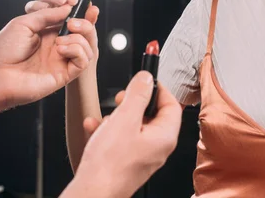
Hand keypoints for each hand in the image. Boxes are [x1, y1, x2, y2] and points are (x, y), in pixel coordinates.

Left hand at [0, 0, 98, 113]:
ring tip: (62, 36)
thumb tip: (68, 8)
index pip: (71, 17)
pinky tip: (61, 49)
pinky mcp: (65, 74)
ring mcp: (61, 59)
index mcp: (47, 31)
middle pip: (84, 30)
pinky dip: (77, 50)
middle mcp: (57, 44)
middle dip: (85, 20)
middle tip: (73, 20)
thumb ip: (47, 14)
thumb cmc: (3, 50)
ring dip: (80, 35)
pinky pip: (83, 60)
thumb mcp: (24, 23)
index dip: (76, 7)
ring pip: (88, 44)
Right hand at [62, 71, 181, 197]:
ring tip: (105, 117)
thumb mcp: (125, 119)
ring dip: (116, 116)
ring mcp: (141, 155)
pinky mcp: (125, 161)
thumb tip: (146, 79)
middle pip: (151, 114)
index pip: (172, 105)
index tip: (144, 81)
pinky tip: (94, 127)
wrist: (92, 192)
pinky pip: (119, 138)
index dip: (158, 90)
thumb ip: (138, 95)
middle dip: (133, 103)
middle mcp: (156, 147)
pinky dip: (107, 130)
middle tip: (122, 99)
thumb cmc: (110, 165)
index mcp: (164, 137)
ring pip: (132, 125)